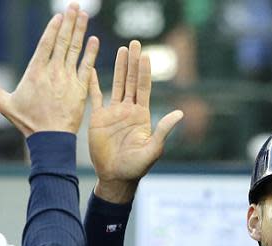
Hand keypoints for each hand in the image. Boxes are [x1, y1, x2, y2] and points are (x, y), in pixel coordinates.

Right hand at [0, 3, 97, 135]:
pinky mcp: (80, 90)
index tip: (59, 16)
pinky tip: (95, 40)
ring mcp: (68, 79)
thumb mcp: (6, 104)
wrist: (50, 138)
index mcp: (35, 71)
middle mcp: (53, 71)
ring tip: (84, 15)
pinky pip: (87, 68)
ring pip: (75, 50)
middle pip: (62, 41)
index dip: (53, 29)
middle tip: (74, 6)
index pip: (46, 44)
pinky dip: (91, 54)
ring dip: (80, 31)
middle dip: (69, 22)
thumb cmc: (28, 122)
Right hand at [89, 40, 183, 202]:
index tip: (146, 55)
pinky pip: (96, 96)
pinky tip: (91, 69)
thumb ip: (164, 129)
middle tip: (134, 43)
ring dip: (119, 67)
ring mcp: (113, 113)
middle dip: (133, 62)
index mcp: (142, 116)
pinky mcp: (99, 119)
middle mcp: (128, 111)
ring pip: (117, 84)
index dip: (145, 72)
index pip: (144, 88)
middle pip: (131, 81)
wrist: (116, 177)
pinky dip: (94, 83)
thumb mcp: (153, 148)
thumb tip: (180, 113)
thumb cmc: (136, 166)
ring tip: (121, 49)